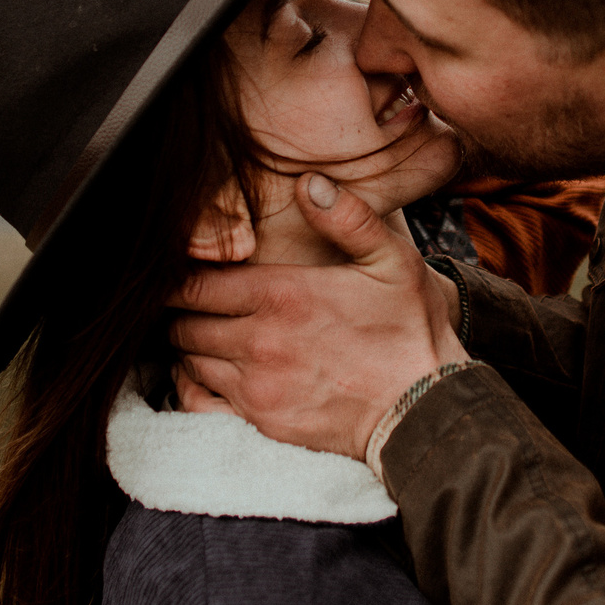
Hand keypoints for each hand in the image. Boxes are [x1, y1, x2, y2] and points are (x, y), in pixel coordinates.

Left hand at [170, 172, 466, 457]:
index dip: (178, 278)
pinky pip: (200, 402)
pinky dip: (191, 385)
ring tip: (205, 333)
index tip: (178, 273)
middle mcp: (259, 341)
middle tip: (193, 303)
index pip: (195, 284)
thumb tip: (310, 183)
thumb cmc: (410, 331)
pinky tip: (205, 373)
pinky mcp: (262, 422)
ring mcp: (257, 386)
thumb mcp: (393, 262)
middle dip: (183, 311)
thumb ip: (349, 218)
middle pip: (183, 324)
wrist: (425, 410)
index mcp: (283, 295)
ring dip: (190, 346)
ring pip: (189, 361)